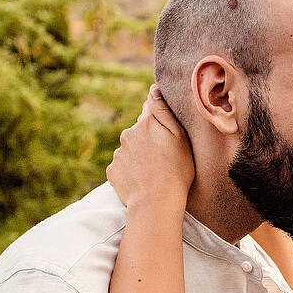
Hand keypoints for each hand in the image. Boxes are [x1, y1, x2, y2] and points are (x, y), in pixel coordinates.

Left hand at [108, 87, 193, 209]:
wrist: (156, 202)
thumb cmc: (176, 170)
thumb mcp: (180, 137)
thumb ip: (164, 111)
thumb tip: (153, 90)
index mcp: (146, 123)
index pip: (150, 109)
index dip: (158, 118)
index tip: (166, 131)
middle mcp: (128, 134)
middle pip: (139, 131)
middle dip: (149, 139)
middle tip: (164, 157)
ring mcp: (118, 153)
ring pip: (130, 149)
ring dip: (139, 156)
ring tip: (154, 172)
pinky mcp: (112, 171)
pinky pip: (122, 166)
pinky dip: (131, 171)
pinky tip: (142, 181)